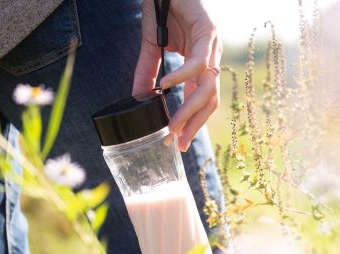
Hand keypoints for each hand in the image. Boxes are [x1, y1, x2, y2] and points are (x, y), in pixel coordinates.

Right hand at [133, 0, 221, 150]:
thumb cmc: (162, 10)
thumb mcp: (152, 49)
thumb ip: (147, 74)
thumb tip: (138, 99)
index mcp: (199, 66)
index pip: (199, 102)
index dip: (190, 123)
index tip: (177, 143)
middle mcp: (210, 59)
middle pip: (210, 101)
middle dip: (194, 125)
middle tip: (178, 144)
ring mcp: (211, 46)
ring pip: (207, 87)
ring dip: (189, 110)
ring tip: (172, 125)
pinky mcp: (207, 30)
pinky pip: (197, 62)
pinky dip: (181, 76)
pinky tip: (166, 86)